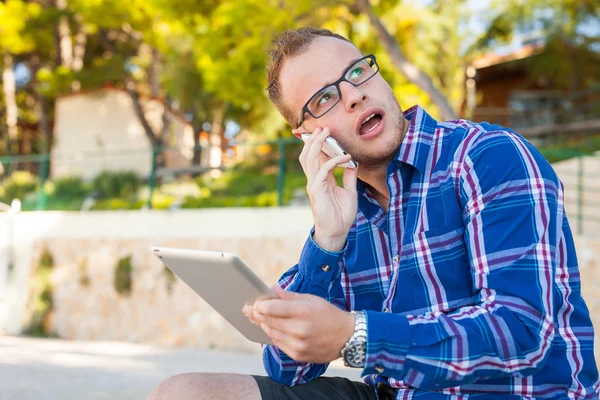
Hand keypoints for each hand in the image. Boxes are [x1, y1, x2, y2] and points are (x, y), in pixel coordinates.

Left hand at [243, 286, 354, 362]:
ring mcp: (298, 344)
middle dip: (257, 315)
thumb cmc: (329, 314)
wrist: (347, 337)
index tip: (254, 302)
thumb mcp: (312, 299)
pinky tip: (269, 329)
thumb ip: (290, 296)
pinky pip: (279, 344)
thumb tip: (272, 290)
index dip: (260, 305)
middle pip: (269, 321)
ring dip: (263, 325)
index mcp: (303, 312)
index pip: (273, 308)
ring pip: (272, 334)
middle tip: (248, 310)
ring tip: (256, 318)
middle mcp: (300, 329)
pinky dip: (272, 335)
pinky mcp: (298, 355)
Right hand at [293, 127, 358, 251]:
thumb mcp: (350, 192)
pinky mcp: (317, 190)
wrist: (337, 232)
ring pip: (310, 159)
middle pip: (308, 154)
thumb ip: (349, 177)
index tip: (326, 131)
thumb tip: (353, 163)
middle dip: (314, 140)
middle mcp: (315, 180)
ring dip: (318, 144)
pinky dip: (333, 161)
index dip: (319, 144)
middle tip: (323, 127)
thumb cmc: (341, 215)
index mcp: (321, 179)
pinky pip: (323, 170)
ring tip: (325, 133)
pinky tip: (345, 157)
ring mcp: (314, 184)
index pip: (316, 157)